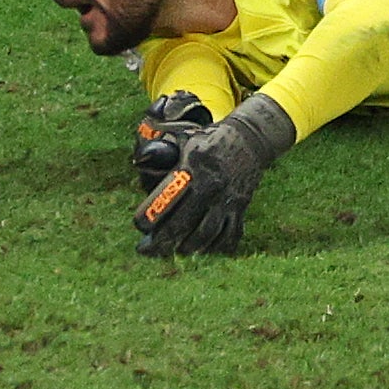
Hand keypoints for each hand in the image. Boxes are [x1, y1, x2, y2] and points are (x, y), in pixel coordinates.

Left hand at [133, 91, 292, 255]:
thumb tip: (139, 161)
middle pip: (184, 222)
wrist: (249, 138)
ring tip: (176, 250)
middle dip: (163, 240)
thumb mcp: (184, 139)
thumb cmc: (210, 139)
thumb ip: (163, 151)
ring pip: (207, 234)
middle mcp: (211, 185)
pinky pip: (230, 235)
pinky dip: (216, 247)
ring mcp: (228, 198)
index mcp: (193, 166)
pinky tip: (204, 250)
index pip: (168, 197)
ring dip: (189, 246)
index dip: (152, 215)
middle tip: (147, 250)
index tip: (139, 225)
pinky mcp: (241, 207)